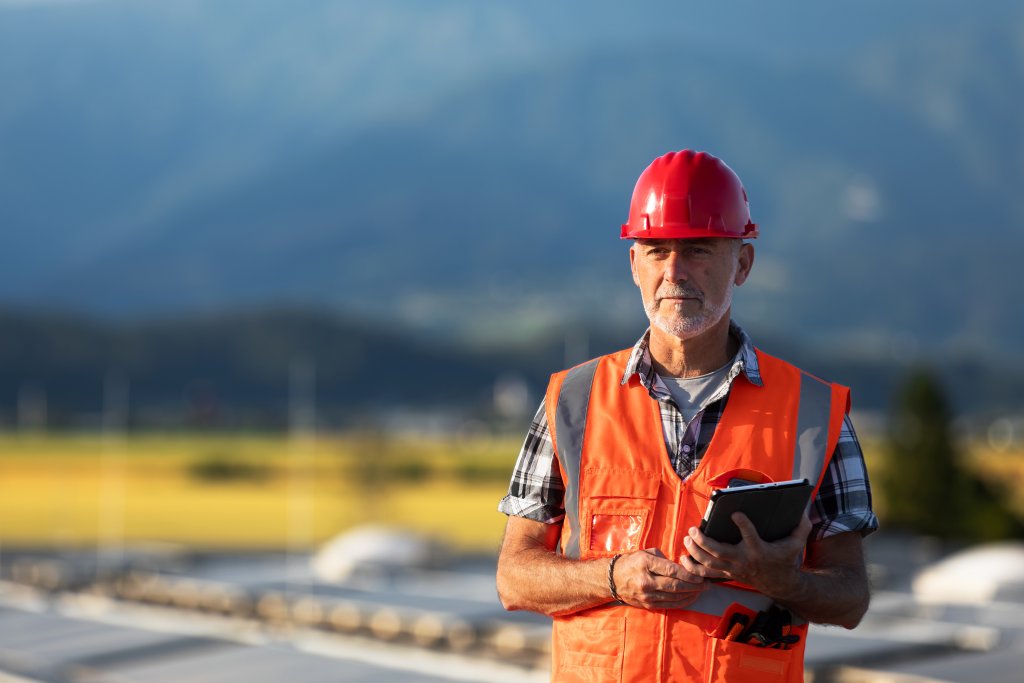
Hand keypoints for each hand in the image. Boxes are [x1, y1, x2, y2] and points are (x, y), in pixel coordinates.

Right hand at [611, 548, 706, 609]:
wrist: (612, 579)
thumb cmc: (631, 562)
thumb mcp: (645, 553)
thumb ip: (663, 558)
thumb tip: (680, 565)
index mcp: (645, 564)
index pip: (672, 571)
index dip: (689, 574)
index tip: (700, 575)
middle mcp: (646, 581)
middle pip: (675, 586)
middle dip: (694, 586)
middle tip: (707, 584)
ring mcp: (647, 595)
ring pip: (674, 597)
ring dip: (691, 594)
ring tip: (702, 591)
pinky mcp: (648, 605)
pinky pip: (669, 605)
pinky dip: (682, 602)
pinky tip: (691, 598)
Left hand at [680, 513, 810, 598]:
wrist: (780, 584)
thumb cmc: (784, 559)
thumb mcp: (796, 543)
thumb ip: (801, 527)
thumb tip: (803, 510)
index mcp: (759, 549)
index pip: (750, 536)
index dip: (743, 524)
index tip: (734, 513)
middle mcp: (743, 559)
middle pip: (718, 551)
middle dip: (703, 540)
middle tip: (693, 529)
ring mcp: (733, 568)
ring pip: (708, 562)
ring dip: (694, 551)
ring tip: (687, 538)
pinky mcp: (727, 574)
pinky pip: (706, 574)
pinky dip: (693, 568)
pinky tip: (684, 558)